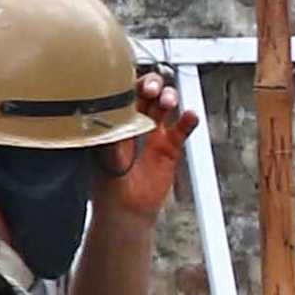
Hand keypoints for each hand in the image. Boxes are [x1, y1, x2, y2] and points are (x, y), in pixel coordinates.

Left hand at [100, 69, 198, 220]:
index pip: (124, 94)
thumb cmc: (108, 182)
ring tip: (169, 101)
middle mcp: (135, 123)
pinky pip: (182, 129)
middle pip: (148, 93)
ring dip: (169, 98)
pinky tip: (190, 115)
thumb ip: (109, 133)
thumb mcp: (104, 154)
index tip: (134, 85)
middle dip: (152, 86)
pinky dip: (188, 120)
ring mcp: (154, 133)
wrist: (126, 210)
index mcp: (115, 121)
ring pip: (165, 106)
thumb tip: (108, 112)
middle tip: (152, 89)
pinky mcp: (170, 147)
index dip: (130, 85)